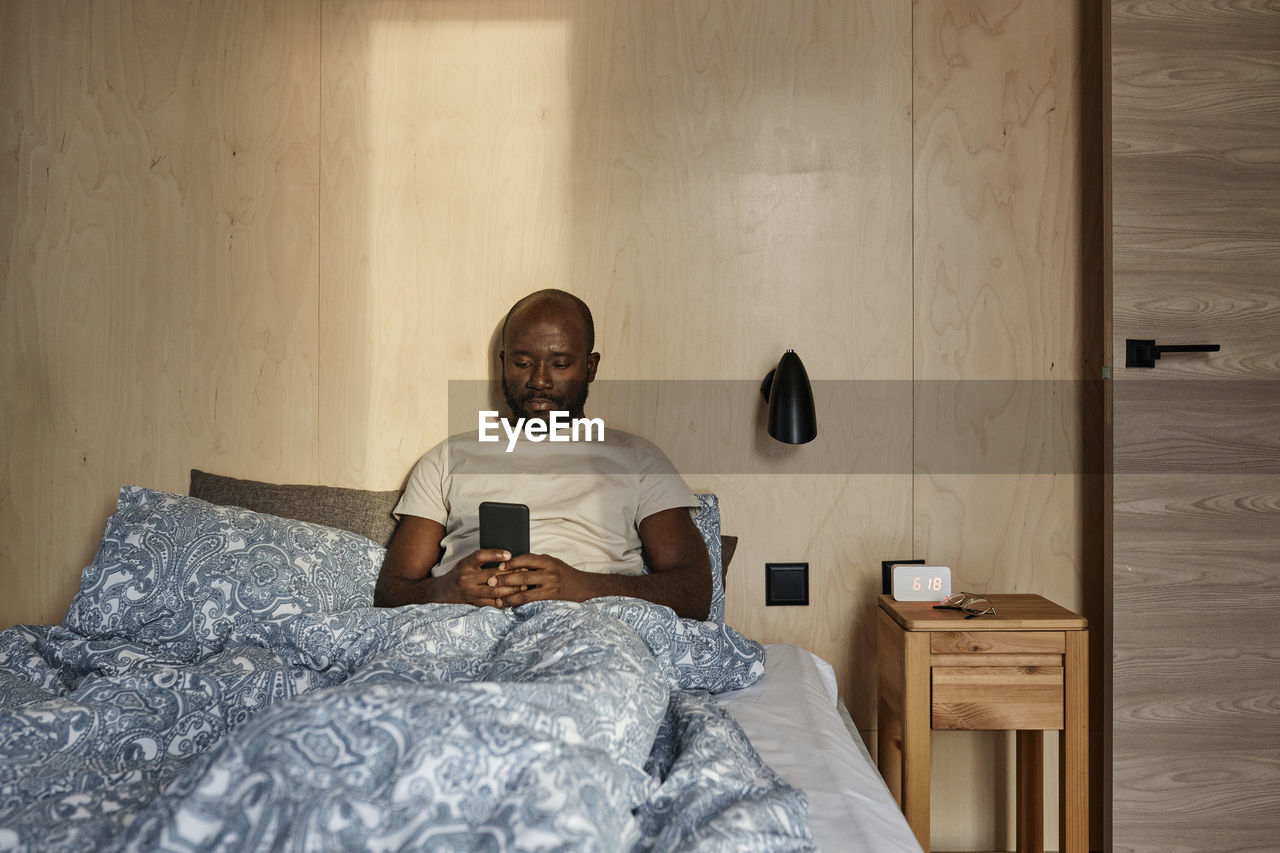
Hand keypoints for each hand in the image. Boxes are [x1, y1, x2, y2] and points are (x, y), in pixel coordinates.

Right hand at [441, 549, 523, 607]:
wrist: (444, 591)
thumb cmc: (461, 573)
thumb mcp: (468, 562)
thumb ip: (484, 558)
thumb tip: (508, 557)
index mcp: (466, 564)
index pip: (480, 556)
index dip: (495, 554)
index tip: (509, 555)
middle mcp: (467, 577)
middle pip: (492, 575)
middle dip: (510, 574)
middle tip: (525, 572)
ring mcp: (471, 592)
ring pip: (494, 591)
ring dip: (511, 589)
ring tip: (524, 586)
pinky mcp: (474, 603)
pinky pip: (492, 603)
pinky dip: (505, 601)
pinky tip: (515, 598)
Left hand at [486, 553, 602, 607]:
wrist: (584, 587)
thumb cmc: (566, 575)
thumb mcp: (553, 563)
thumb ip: (537, 563)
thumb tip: (514, 565)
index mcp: (548, 561)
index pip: (526, 559)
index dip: (511, 562)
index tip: (498, 566)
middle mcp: (549, 573)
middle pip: (522, 575)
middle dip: (505, 579)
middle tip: (490, 582)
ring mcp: (550, 586)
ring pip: (525, 591)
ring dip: (509, 595)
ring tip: (497, 599)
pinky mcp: (551, 598)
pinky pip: (531, 601)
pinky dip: (519, 603)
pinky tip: (510, 606)